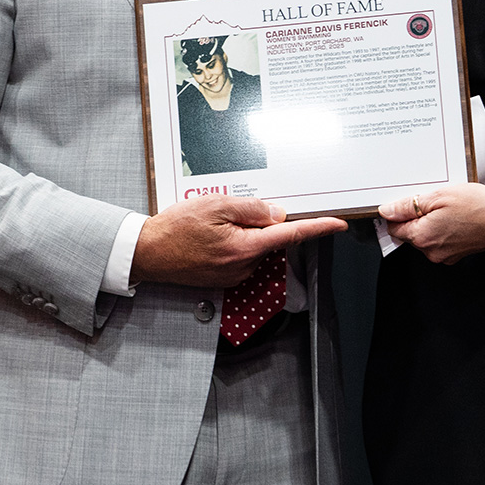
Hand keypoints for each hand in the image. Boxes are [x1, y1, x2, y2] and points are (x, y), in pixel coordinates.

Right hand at [131, 194, 345, 286]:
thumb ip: (251, 209)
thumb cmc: (176, 228)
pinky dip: (233, 243)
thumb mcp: (216, 205)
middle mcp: (244, 266)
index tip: (338, 224)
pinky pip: (240, 256)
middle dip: (258, 222)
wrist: (146, 253)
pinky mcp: (224, 279)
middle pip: (269, 238)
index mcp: (245, 247)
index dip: (318, 228)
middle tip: (228, 211)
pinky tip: (209, 237)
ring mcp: (234, 276)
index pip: (291, 234)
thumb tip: (277, 214)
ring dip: (243, 233)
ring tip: (210, 225)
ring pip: (254, 247)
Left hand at [379, 184, 484, 264]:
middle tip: (434, 201)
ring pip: (425, 237)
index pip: (394, 228)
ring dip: (430, 222)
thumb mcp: (438, 196)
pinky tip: (456, 217)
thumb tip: (386, 211)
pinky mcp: (456, 255)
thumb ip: (408, 206)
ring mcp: (444, 256)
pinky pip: (440, 241)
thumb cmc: (478, 205)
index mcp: (422, 237)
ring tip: (448, 208)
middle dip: (416, 217)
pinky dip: (443, 229)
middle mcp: (431, 251)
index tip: (408, 202)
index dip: (398, 212)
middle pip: (409, 233)